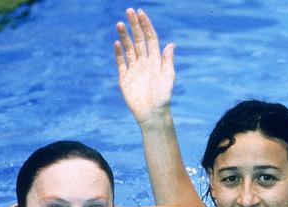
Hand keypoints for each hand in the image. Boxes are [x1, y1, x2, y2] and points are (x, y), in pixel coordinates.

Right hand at [114, 8, 174, 124]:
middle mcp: (144, 63)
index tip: (141, 13)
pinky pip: (121, 63)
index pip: (150, 38)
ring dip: (124, 36)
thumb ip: (167, 60)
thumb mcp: (168, 77)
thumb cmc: (163, 97)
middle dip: (134, 25)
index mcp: (155, 60)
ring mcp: (134, 70)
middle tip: (129, 11)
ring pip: (128, 49)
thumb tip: (171, 44)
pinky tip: (117, 43)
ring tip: (120, 23)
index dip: (146, 25)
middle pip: (138, 40)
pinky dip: (118, 53)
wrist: (152, 114)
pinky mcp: (125, 79)